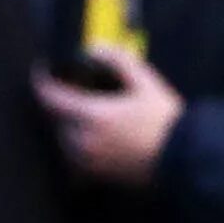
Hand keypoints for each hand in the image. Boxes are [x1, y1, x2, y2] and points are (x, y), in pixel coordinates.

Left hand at [34, 49, 183, 186]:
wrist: (181, 158)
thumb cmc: (163, 119)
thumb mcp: (145, 82)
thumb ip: (118, 61)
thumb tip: (95, 47)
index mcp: (91, 115)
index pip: (51, 97)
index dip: (42, 81)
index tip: (42, 70)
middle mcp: (81, 140)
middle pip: (56, 119)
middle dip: (62, 104)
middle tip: (76, 92)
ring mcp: (86, 161)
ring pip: (64, 139)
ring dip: (69, 125)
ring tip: (89, 115)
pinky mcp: (94, 175)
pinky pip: (74, 158)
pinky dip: (77, 145)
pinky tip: (95, 138)